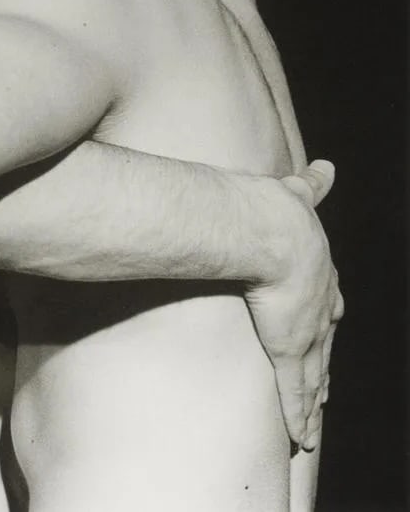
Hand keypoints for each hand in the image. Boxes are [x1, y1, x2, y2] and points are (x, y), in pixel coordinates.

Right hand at [244, 160, 343, 451]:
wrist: (274, 232)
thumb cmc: (281, 212)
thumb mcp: (301, 197)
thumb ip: (313, 184)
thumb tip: (327, 165)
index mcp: (319, 272)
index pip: (327, 300)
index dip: (326, 315)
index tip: (328, 322)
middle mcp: (320, 307)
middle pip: (327, 344)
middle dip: (326, 363)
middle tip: (327, 383)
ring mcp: (309, 333)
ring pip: (315, 377)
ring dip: (315, 400)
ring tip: (315, 420)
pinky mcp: (291, 352)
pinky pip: (295, 393)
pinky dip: (299, 416)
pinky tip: (302, 437)